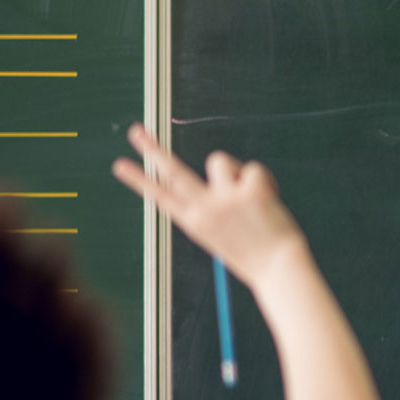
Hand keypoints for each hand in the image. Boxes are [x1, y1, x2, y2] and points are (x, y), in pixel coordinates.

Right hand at [112, 124, 305, 288]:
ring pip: (220, 160)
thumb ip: (216, 205)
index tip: (119, 164)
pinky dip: (264, 181)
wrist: (280, 269)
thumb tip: (225, 172)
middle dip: (153, 150)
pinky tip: (269, 201)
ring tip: (248, 197)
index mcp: (194, 224)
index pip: (161, 197)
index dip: (140, 180)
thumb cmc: (255, 255)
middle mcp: (205, 210)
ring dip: (235, 171)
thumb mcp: (224, 234)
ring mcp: (226, 199)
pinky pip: (253, 169)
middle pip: (174, 172)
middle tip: (135, 130)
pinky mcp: (250, 191)